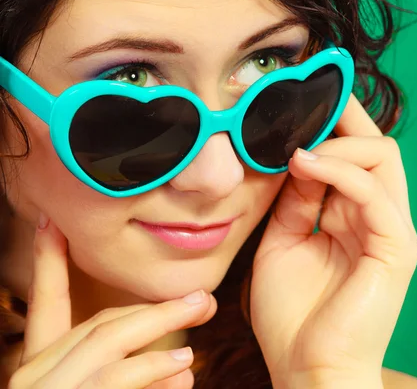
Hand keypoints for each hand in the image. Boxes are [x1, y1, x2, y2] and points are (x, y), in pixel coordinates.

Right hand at [8, 218, 216, 388]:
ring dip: (162, 332)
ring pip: (110, 348)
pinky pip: (117, 383)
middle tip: (202, 299)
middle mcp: (36, 375)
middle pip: (102, 326)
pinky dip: (152, 373)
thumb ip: (128, 371)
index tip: (52, 221)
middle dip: (156, 309)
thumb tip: (184, 362)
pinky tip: (182, 369)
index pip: (47, 301)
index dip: (49, 258)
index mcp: (38, 364)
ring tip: (202, 324)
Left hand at [250, 95, 416, 388]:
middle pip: (376, 147)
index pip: (356, 156)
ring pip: (381, 157)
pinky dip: (339, 170)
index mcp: (355, 218)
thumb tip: (296, 155)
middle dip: (342, 118)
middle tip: (303, 101)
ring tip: (294, 149)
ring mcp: (392, 231)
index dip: (333, 125)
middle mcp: (379, 219)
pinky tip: (304, 163)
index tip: (302, 99)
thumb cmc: (293, 315)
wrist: (308, 369)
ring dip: (336, 143)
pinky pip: (373, 191)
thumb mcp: (283, 242)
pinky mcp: (396, 248)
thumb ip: (295, 200)